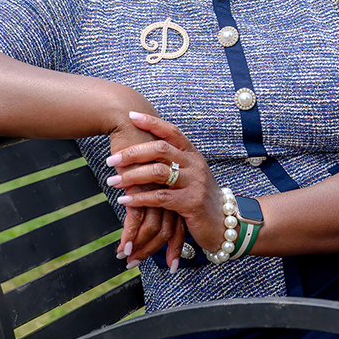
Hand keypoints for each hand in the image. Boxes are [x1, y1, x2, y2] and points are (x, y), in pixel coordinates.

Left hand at [107, 111, 227, 267]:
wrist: (226, 224)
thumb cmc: (201, 199)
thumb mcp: (190, 177)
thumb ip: (173, 164)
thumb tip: (145, 152)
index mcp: (193, 155)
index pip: (172, 131)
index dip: (152, 122)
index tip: (131, 115)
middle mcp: (195, 164)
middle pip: (160, 149)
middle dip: (133, 153)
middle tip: (111, 159)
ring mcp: (195, 183)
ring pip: (158, 173)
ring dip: (131, 176)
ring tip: (113, 182)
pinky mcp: (191, 203)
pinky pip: (160, 197)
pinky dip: (140, 197)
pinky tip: (125, 199)